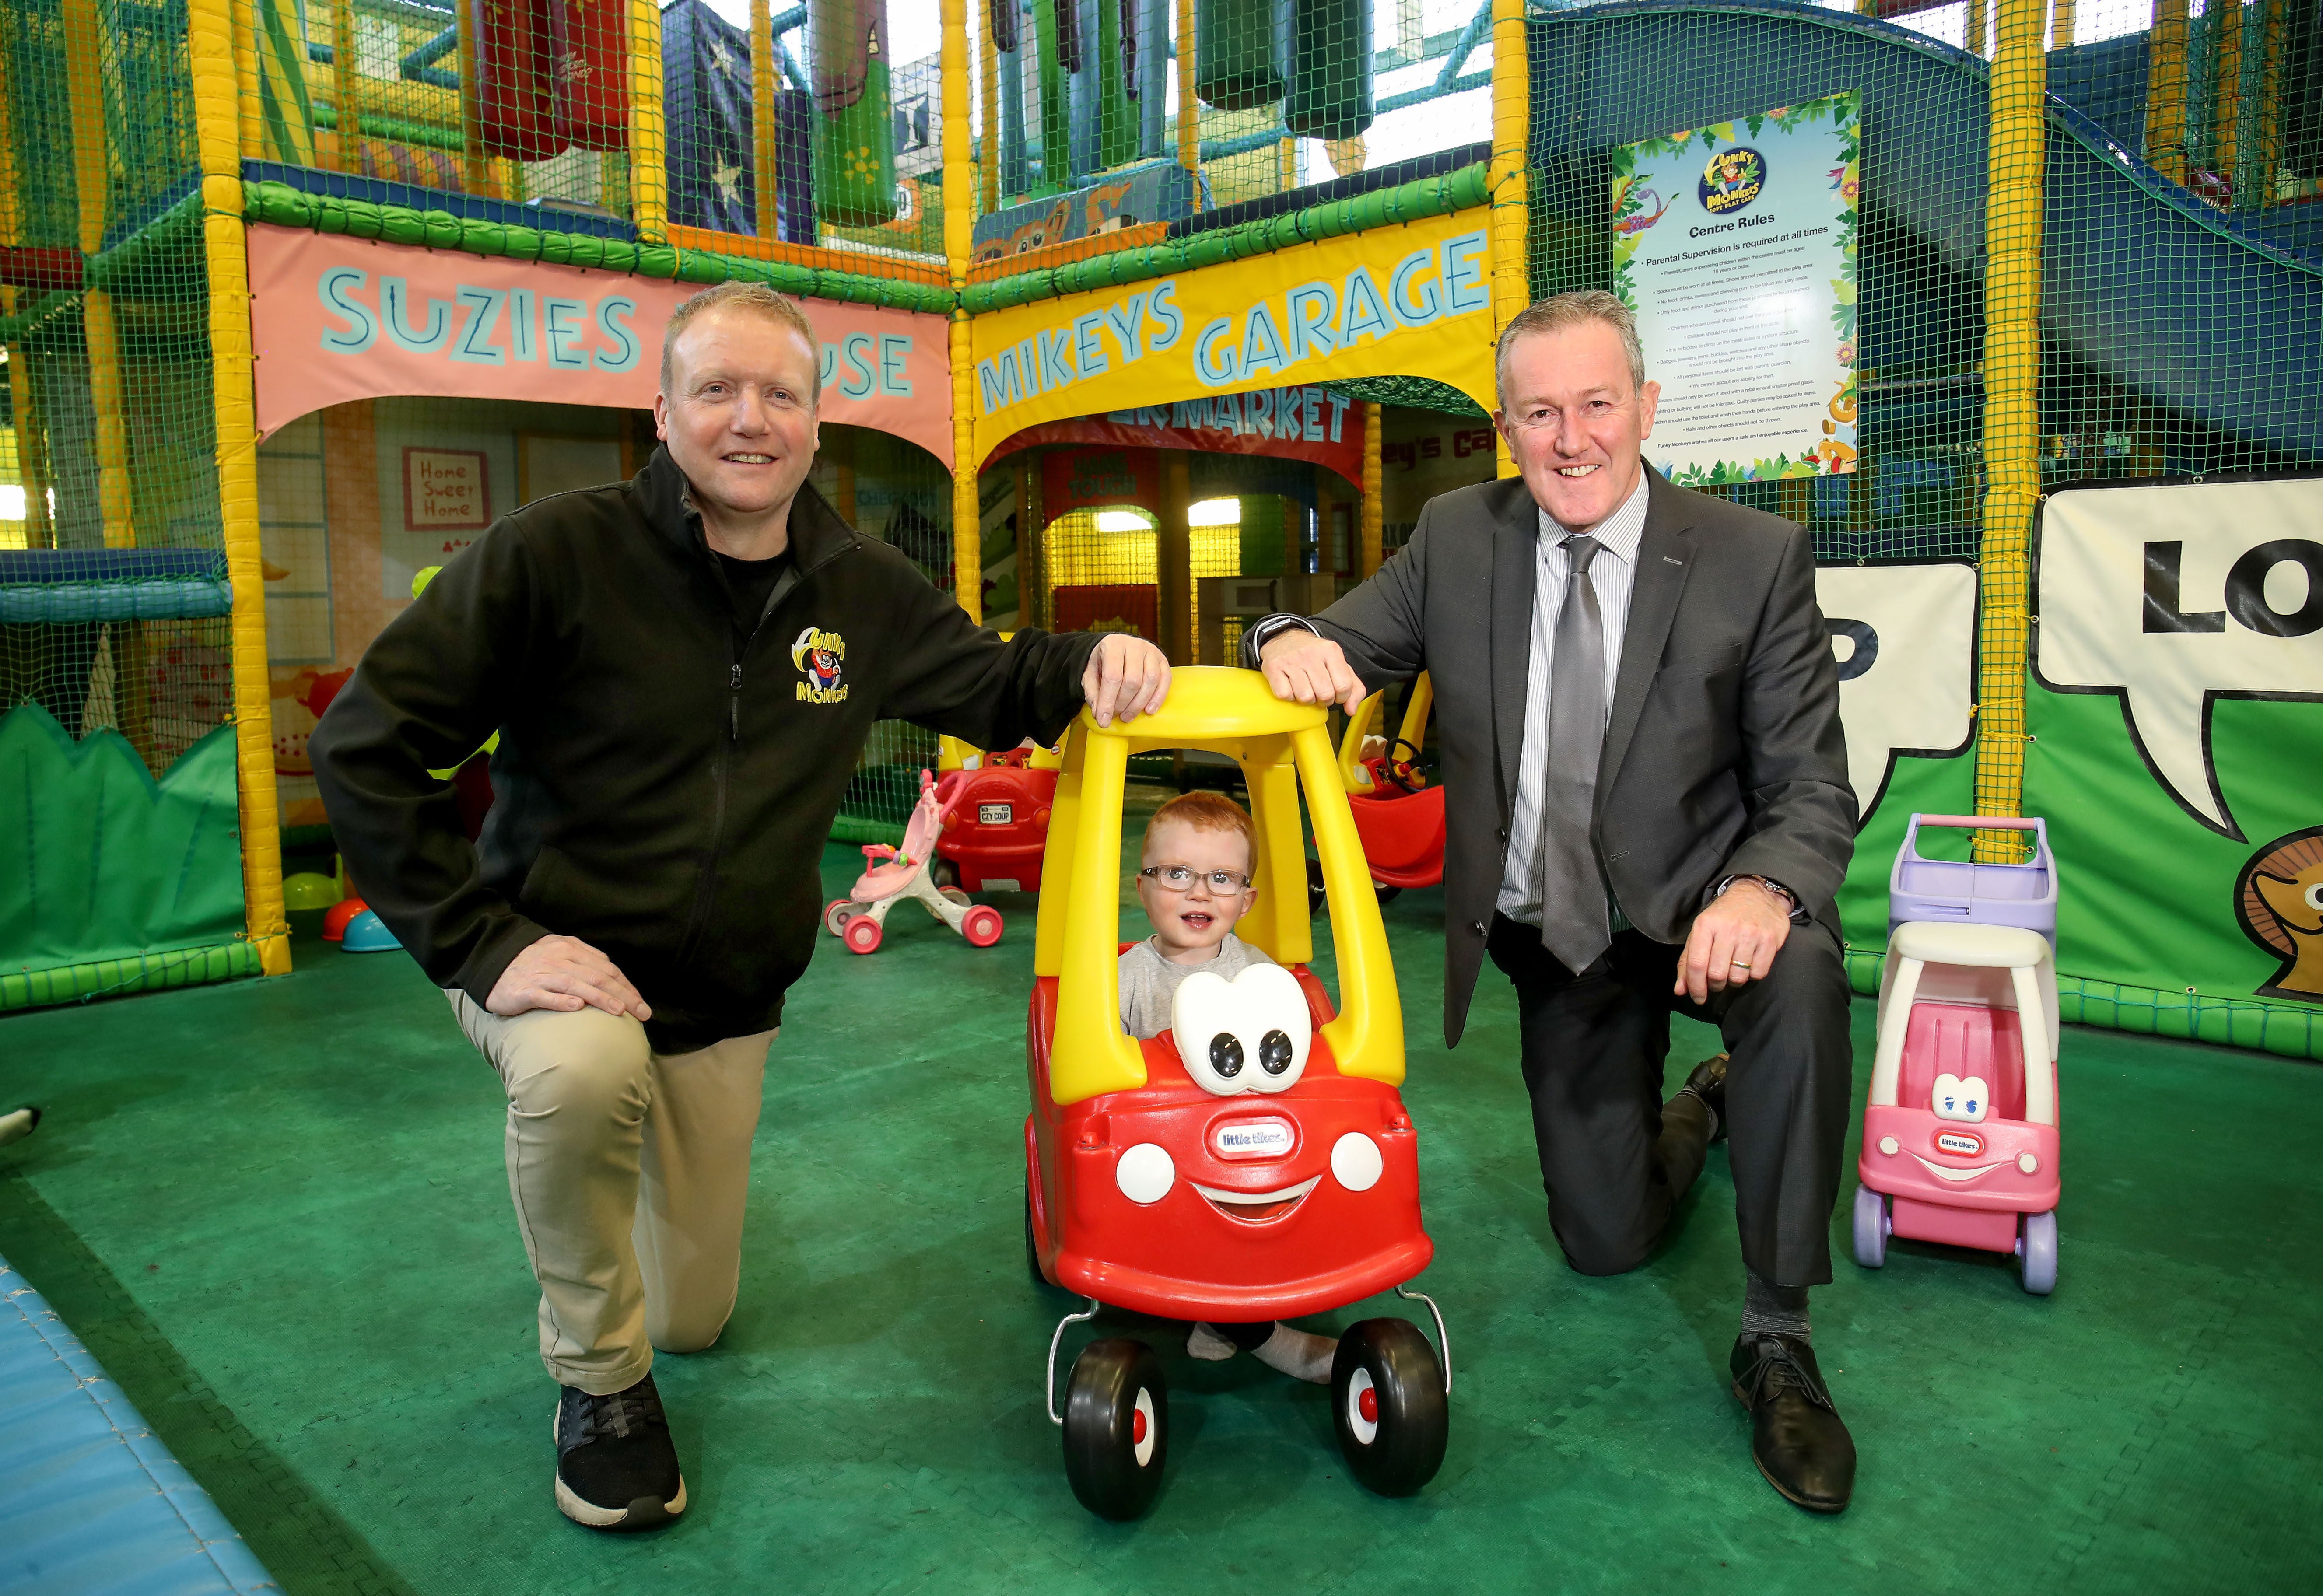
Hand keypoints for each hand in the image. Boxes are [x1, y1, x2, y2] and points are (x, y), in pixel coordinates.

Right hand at [487, 934, 651, 1020]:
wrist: (492, 961)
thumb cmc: (532, 962)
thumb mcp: (560, 952)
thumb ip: (585, 959)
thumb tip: (612, 973)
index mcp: (571, 949)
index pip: (606, 968)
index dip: (626, 986)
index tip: (641, 1003)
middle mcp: (559, 960)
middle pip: (597, 977)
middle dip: (623, 995)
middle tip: (642, 1012)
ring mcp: (541, 974)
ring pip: (576, 984)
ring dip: (600, 998)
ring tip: (619, 1011)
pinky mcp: (524, 990)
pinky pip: (545, 995)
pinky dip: (562, 1001)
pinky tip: (578, 1008)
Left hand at [1082, 634, 1171, 725]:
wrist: (1117, 647)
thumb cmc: (1103, 661)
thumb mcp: (1090, 674)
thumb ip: (1093, 693)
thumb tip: (1100, 714)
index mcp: (1112, 646)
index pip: (1112, 676)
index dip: (1108, 701)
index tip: (1103, 721)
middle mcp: (1134, 645)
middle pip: (1133, 681)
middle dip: (1123, 704)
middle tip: (1115, 715)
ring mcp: (1151, 651)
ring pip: (1150, 681)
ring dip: (1139, 704)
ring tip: (1127, 716)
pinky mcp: (1162, 659)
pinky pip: (1165, 680)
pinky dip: (1158, 698)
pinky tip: (1148, 710)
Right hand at [1258, 629, 1366, 713]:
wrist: (1283, 639)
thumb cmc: (1314, 657)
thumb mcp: (1338, 665)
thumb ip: (1354, 688)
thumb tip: (1351, 710)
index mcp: (1331, 651)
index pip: (1344, 686)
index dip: (1341, 697)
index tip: (1335, 693)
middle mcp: (1311, 653)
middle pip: (1325, 694)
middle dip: (1324, 700)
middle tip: (1319, 692)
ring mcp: (1291, 661)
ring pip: (1305, 697)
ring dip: (1306, 699)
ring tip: (1305, 688)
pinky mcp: (1274, 668)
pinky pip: (1285, 695)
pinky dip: (1288, 696)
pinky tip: (1290, 686)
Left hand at [1674, 880, 1792, 1004]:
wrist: (1756, 894)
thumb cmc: (1723, 917)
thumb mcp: (1701, 932)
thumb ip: (1687, 962)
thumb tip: (1680, 990)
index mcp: (1705, 925)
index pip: (1697, 964)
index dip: (1695, 987)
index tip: (1698, 998)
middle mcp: (1728, 929)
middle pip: (1717, 974)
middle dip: (1715, 985)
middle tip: (1717, 981)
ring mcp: (1751, 934)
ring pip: (1738, 977)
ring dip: (1734, 981)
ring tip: (1733, 969)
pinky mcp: (1770, 940)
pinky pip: (1758, 973)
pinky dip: (1752, 975)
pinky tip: (1749, 963)